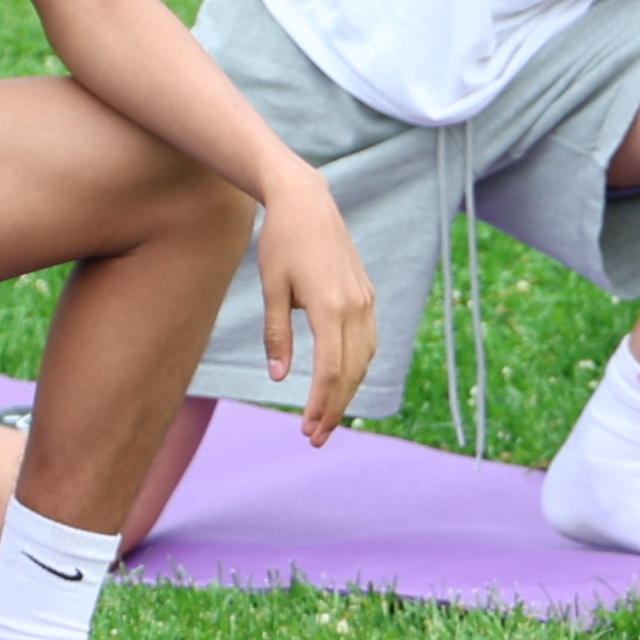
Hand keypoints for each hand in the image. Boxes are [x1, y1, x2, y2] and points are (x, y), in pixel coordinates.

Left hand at [256, 176, 383, 445]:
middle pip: (352, 373)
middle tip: (315, 438)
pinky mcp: (366, 295)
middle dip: (334, 410)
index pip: (332, 371)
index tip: (306, 429)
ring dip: (348, 394)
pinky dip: (358, 368)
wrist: (307, 202)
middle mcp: (356, 307)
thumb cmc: (281, 242)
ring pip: (364, 360)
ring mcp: (366, 301)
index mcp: (331, 307)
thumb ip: (277, 334)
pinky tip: (343, 383)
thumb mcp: (271, 288)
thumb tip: (280, 378)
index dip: (321, 405)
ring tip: (327, 417)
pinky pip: (368, 342)